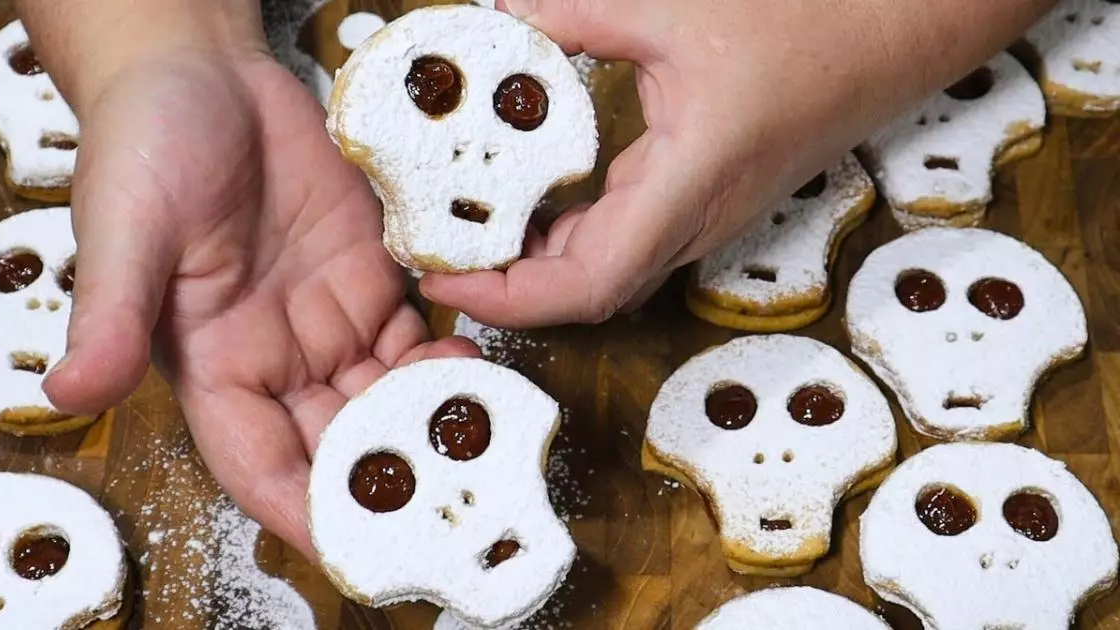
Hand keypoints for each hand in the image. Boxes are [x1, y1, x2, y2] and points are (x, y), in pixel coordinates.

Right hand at [41, 46, 475, 554]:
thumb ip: (112, 314)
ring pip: (385, 397)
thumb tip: (70, 394)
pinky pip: (412, 338)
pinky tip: (477, 368)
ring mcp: (326, 319)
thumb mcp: (123, 227)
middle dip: (386, 477)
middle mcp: (274, 356)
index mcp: (213, 364)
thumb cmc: (145, 142)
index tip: (358, 545)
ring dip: (427, 422)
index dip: (305, 509)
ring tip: (476, 436)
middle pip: (337, 443)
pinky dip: (444, 360)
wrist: (203, 71)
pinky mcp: (368, 276)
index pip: (260, 463)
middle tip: (447, 501)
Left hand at [420, 0, 1057, 326]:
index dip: (505, 295)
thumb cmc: (813, 20)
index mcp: (686, 186)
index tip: (441, 276)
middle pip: (584, 290)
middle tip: (437, 247)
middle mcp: (695, 222)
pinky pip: (628, 240)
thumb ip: (576, 14)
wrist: (903, 27)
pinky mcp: (710, 200)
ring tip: (470, 225)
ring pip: (606, 272)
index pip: (581, 284)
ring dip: (537, 261)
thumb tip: (499, 15)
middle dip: (506, 283)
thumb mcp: (675, 7)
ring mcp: (706, 218)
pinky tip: (535, 197)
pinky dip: (571, 233)